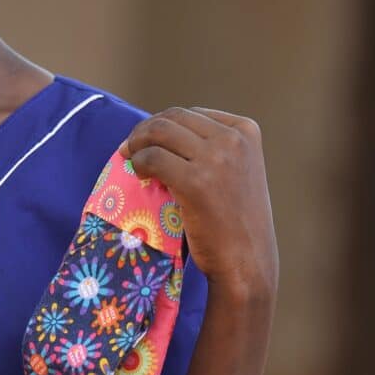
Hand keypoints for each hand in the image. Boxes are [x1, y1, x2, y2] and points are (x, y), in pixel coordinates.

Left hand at [118, 107, 278, 302]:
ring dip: (136, 142)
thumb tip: (161, 130)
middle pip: (172, 118)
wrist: (246, 261)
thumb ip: (212, 147)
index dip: (163, 124)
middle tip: (129, 147)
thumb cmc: (235, 220)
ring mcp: (216, 159)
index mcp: (245, 131)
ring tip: (128, 157)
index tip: (148, 140)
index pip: (191, 114)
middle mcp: (234, 139)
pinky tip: (137, 173)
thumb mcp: (236, 171)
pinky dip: (137, 162)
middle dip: (145, 130)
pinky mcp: (195, 181)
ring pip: (159, 132)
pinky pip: (152, 158)